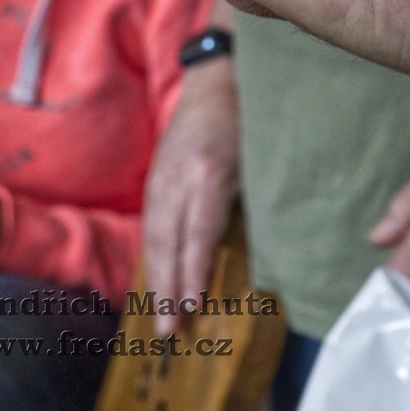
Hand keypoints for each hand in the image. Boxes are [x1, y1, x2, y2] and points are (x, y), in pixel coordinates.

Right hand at [142, 59, 239, 332]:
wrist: (216, 78)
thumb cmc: (250, 120)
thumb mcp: (259, 160)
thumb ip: (250, 204)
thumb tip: (252, 253)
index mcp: (208, 173)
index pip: (197, 233)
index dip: (193, 271)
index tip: (192, 306)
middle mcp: (179, 178)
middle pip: (169, 241)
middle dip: (167, 289)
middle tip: (169, 332)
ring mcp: (162, 177)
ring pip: (154, 236)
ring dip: (156, 280)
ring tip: (160, 317)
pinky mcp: (155, 177)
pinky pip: (151, 224)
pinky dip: (153, 257)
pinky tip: (156, 281)